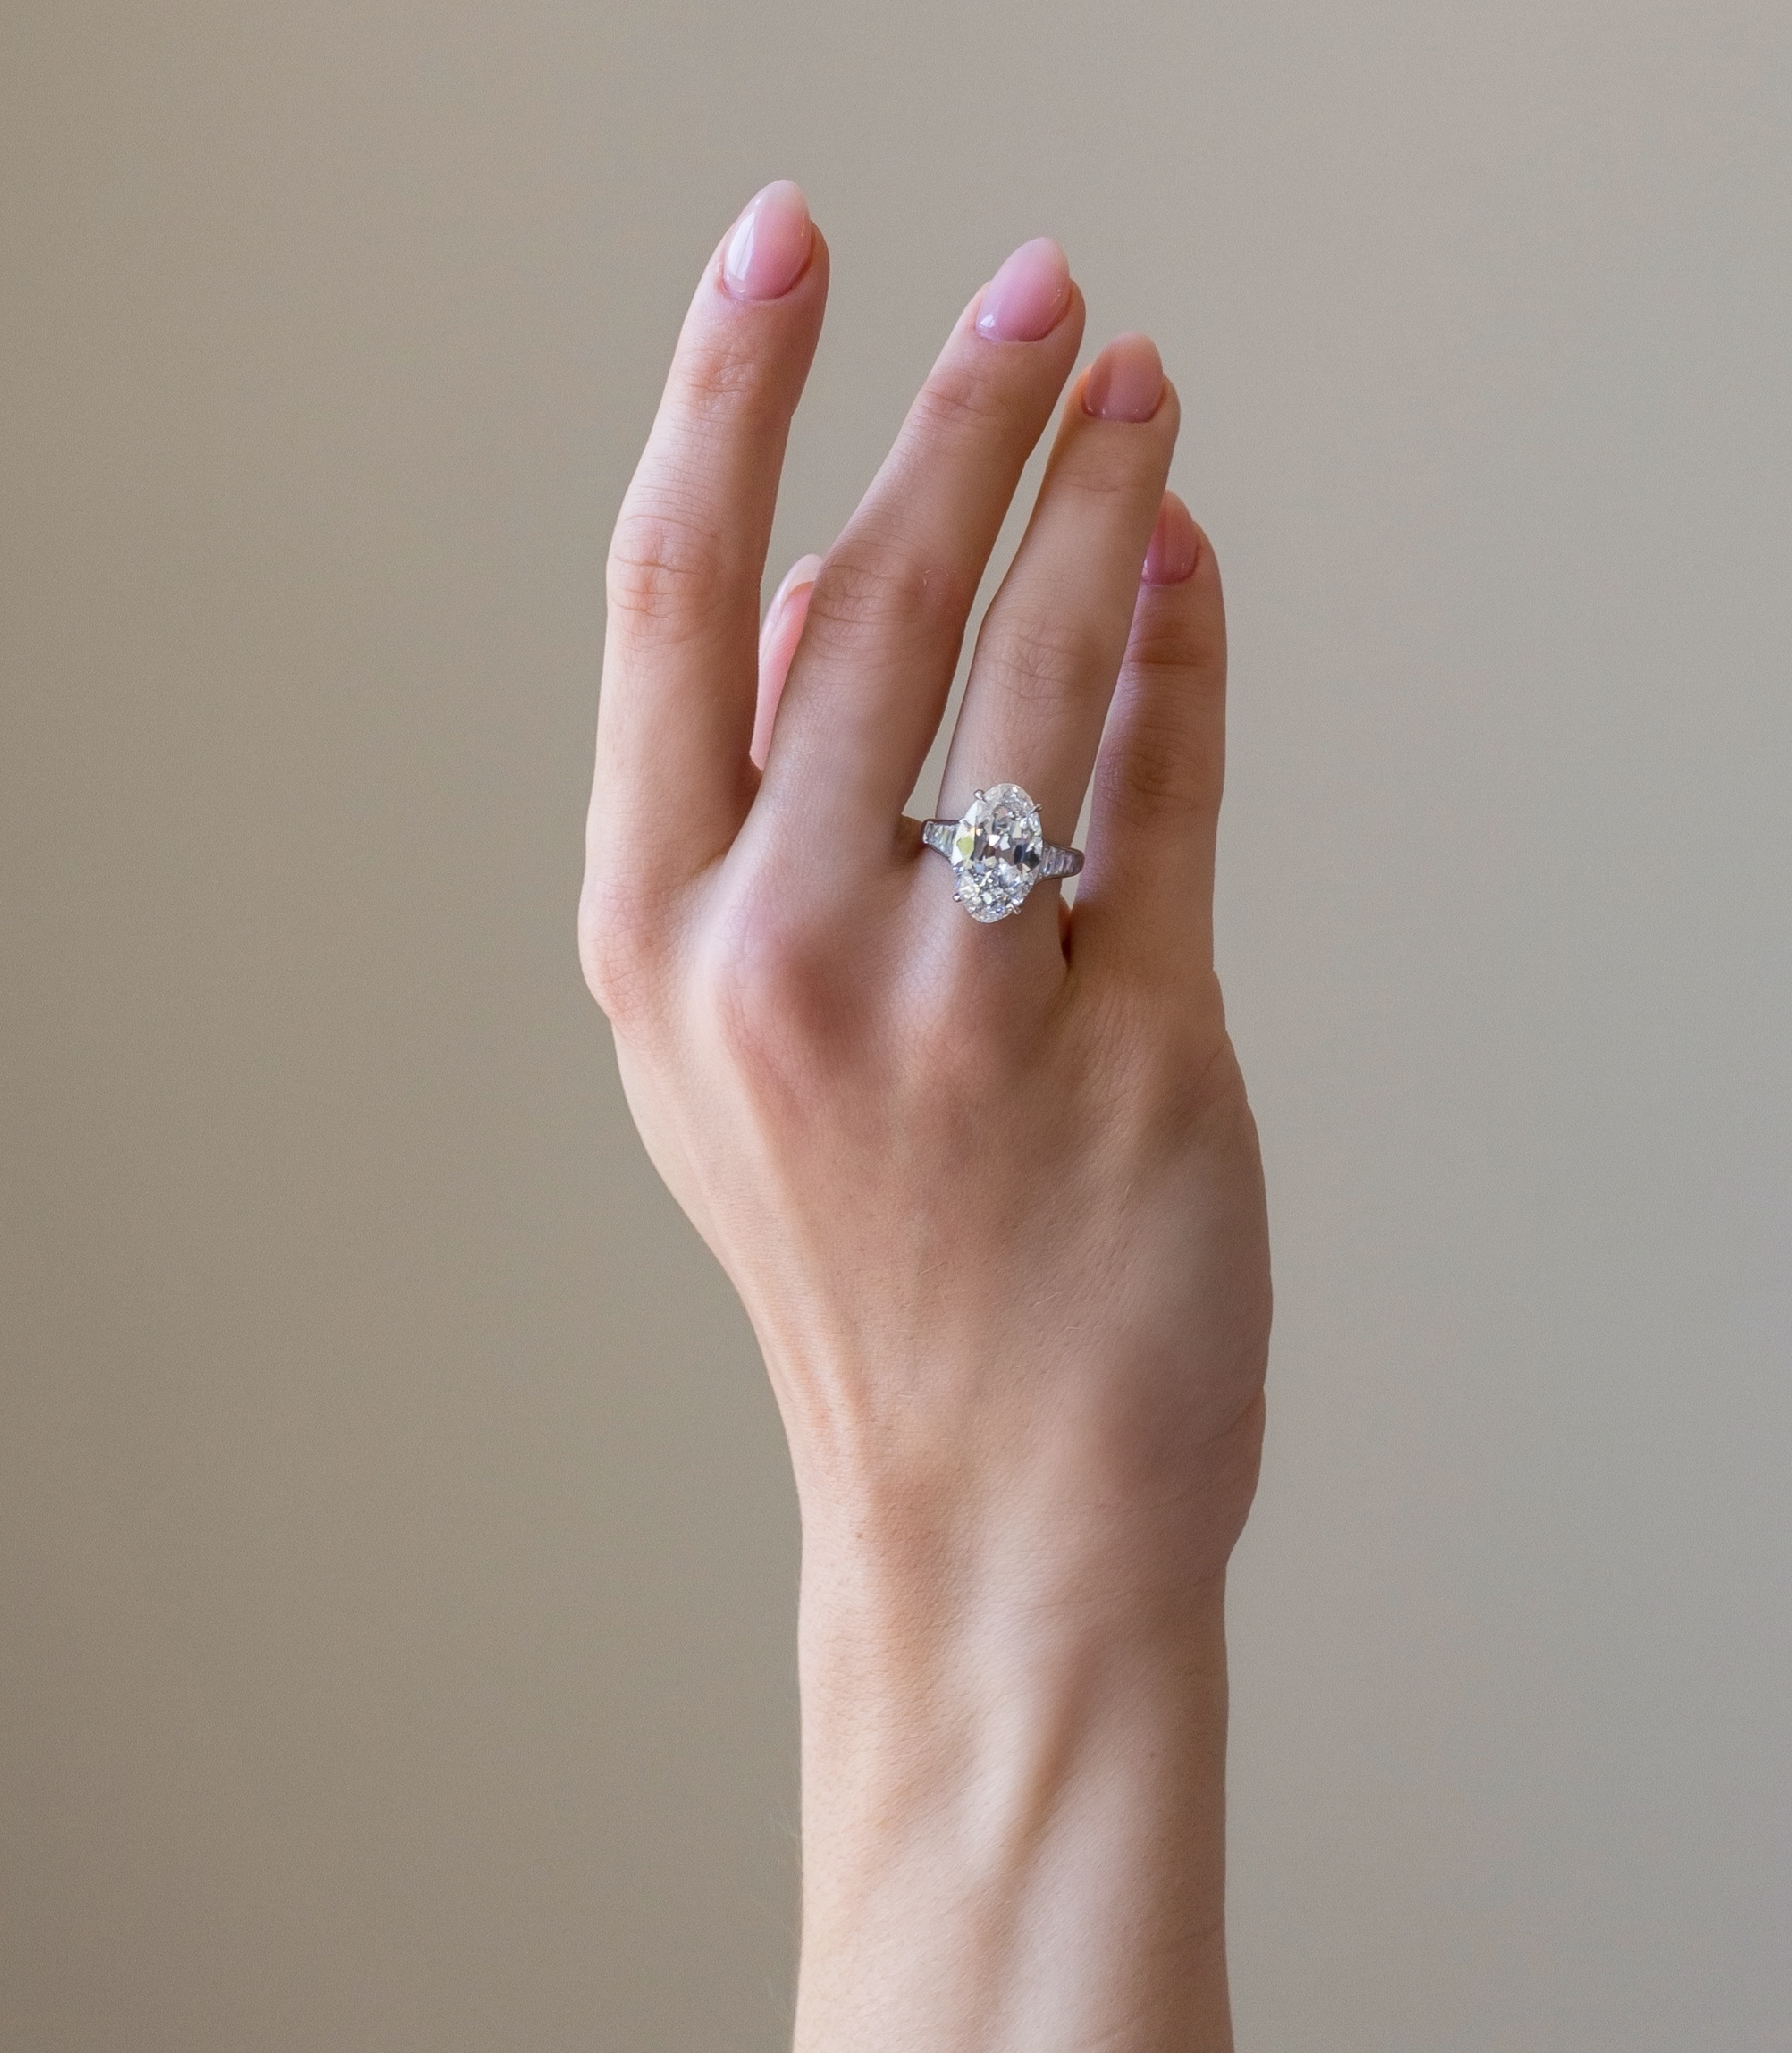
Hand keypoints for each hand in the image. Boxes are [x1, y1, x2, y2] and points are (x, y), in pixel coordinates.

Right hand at [581, 181, 1269, 1599]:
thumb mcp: (726, 1056)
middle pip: (865, 597)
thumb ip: (749, 820)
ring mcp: (959, 1007)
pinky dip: (1187, 656)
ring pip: (1035, 669)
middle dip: (959, 411)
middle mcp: (782, 958)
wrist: (984, 1509)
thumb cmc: (862, 1270)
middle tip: (1038, 290)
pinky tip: (1189, 564)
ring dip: (1096, 493)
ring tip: (1138, 383)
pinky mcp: (1134, 1047)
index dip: (724, 395)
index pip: (666, 602)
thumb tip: (800, 579)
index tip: (785, 246)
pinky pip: (1167, 795)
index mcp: (656, 943)